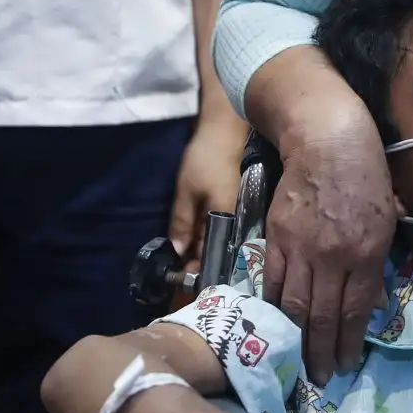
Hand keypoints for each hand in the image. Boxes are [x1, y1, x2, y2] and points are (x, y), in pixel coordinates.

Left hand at [168, 116, 246, 268]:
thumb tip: (178, 252)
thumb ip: (182, 223)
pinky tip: (194, 239)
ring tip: (184, 261)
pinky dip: (206, 234)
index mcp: (227, 220)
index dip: (197, 269)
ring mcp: (234, 211)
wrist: (224, 131)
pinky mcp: (230, 203)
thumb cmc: (206, 161)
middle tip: (179, 276)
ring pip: (217, 238)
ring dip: (201, 249)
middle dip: (199, 263)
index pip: (212, 254)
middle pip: (217, 249)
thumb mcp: (187, 191)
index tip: (181, 281)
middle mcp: (235, 220)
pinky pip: (218, 226)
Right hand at [265, 107, 394, 382]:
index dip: (347, 343)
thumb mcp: (385, 224)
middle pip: (322, 315)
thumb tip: (369, 306)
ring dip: (296, 339)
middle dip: (320, 352)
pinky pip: (272, 281)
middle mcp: (332, 256)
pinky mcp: (276, 237)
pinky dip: (274, 308)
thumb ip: (375, 267)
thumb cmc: (366, 180)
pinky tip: (276, 326)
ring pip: (294, 304)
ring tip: (298, 362)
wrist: (327, 143)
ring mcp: (301, 247)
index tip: (344, 365)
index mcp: (365, 253)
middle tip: (319, 379)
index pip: (353, 310)